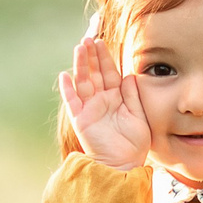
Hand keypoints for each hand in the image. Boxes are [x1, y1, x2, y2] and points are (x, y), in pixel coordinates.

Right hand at [57, 33, 150, 170]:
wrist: (124, 164)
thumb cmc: (134, 144)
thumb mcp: (138, 115)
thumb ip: (133, 95)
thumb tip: (129, 75)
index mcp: (115, 98)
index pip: (109, 73)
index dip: (105, 58)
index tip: (102, 41)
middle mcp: (101, 100)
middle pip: (94, 73)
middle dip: (91, 56)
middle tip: (89, 39)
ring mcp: (89, 109)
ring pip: (83, 82)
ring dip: (80, 65)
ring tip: (79, 48)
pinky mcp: (81, 120)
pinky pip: (72, 102)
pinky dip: (67, 89)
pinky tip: (64, 76)